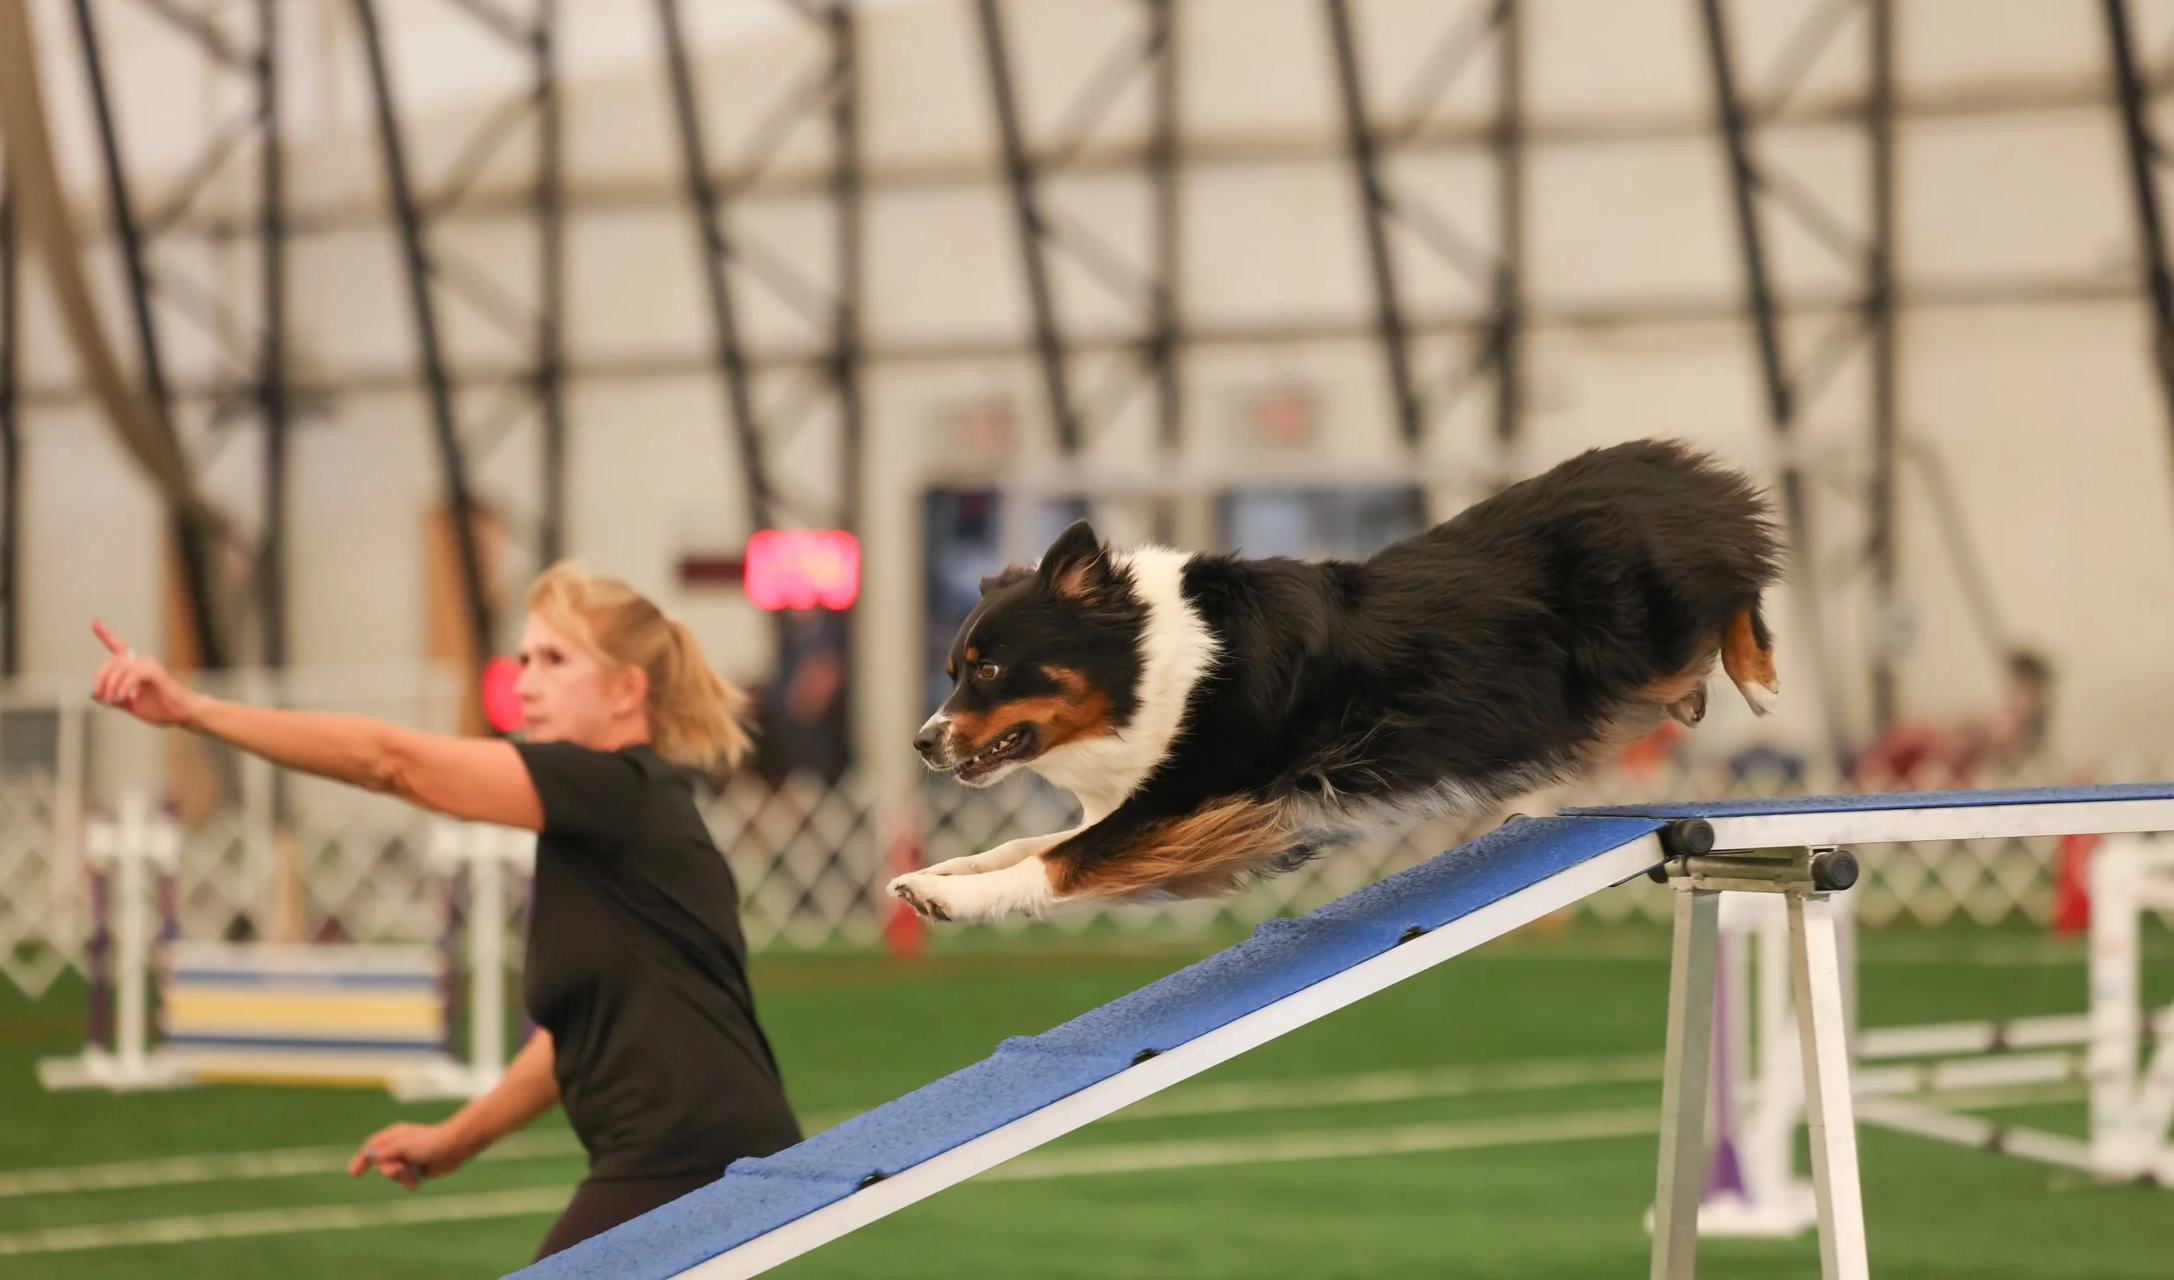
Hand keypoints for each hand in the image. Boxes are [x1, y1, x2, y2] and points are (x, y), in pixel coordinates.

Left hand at [89, 620, 202, 728]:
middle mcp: (142, 661)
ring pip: (119, 669)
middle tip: (100, 697)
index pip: (118, 646)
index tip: (93, 621)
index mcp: (137, 667)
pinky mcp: (155, 672)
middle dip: (100, 679)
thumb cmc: (161, 708)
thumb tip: (94, 694)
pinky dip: (122, 687)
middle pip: (112, 662)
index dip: (105, 634)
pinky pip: (131, 675)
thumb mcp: (130, 704)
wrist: (183, 714)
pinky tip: (121, 698)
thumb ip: (114, 698)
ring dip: (110, 686)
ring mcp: (149, 665)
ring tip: (111, 701)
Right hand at [347, 1121, 470, 1190]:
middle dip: (391, 1170)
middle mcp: (398, 1148)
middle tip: (403, 1166)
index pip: (370, 1149)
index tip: (354, 1174)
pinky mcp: (417, 1170)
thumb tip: (371, 1157)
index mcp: (393, 1137)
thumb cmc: (429, 1142)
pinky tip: (422, 1175)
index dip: (360, 1160)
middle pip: (382, 1166)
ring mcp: (408, 1160)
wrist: (454, 1147)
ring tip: (417, 1168)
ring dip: (404, 1177)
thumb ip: (384, 1152)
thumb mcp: (402, 1145)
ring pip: (394, 1177)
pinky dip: (412, 1181)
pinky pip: (406, 1183)